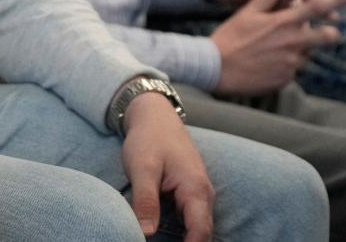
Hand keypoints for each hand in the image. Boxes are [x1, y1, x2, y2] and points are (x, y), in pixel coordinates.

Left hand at [122, 92, 213, 241]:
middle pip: (201, 234)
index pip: (201, 232)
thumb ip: (145, 201)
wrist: (154, 117)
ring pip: (195, 229)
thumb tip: (146, 234)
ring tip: (158, 241)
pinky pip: (189, 221)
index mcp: (196, 190)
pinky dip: (181, 233)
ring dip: (184, 240)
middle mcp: (203, 196)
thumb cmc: (149, 139)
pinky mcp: (188, 196)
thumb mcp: (142, 168)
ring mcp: (198, 196)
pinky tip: (163, 237)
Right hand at [209, 0, 345, 95]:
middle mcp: (293, 43)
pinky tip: (265, 63)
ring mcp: (292, 63)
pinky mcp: (287, 78)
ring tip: (273, 49)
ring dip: (300, 48)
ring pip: (308, 53)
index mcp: (283, 22)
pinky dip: (285, 64)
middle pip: (327, 36)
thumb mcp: (246, 12)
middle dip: (330, 32)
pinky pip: (294, 69)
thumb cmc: (229, 37)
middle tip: (325, 31)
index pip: (318, 7)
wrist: (216, 69)